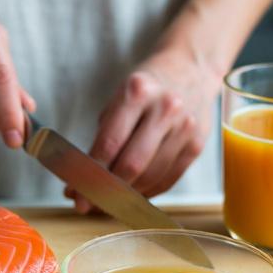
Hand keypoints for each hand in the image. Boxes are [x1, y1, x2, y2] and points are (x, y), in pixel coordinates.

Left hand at [67, 46, 218, 210]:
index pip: (109, 144)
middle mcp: (165, 108)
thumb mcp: (120, 96)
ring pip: (150, 177)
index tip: (75, 194)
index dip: (90, 174)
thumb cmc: (148, 87)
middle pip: (131, 165)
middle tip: (87, 204)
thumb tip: (83, 180)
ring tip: (109, 200)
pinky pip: (168, 180)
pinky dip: (147, 192)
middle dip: (106, 190)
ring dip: (126, 196)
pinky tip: (132, 194)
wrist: (191, 68)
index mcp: (137, 92)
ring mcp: (185, 127)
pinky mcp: (196, 144)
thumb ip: (104, 136)